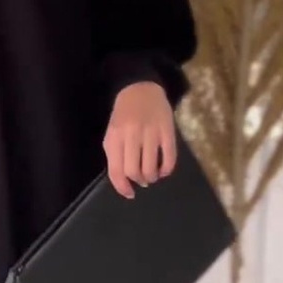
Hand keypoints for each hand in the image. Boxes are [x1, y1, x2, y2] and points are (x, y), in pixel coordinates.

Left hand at [103, 81, 176, 198]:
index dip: (122, 187)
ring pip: (151, 168)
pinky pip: (169, 158)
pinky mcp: (168, 130)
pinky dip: (167, 169)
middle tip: (142, 179)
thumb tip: (125, 183)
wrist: (140, 88)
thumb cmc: (124, 116)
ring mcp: (151, 132)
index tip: (129, 194)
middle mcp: (132, 135)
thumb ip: (115, 156)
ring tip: (152, 175)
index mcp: (115, 137)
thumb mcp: (113, 134)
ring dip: (152, 177)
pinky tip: (164, 170)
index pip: (116, 170)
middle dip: (138, 180)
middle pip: (134, 171)